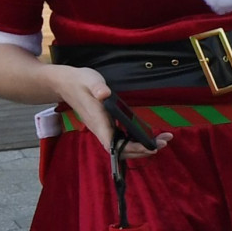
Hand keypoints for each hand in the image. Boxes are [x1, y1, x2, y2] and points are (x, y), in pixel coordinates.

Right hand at [50, 67, 169, 159]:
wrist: (68, 83)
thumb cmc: (80, 82)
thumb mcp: (90, 80)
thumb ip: (97, 87)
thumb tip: (104, 94)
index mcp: (97, 121)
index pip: (113, 143)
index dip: (130, 149)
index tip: (149, 148)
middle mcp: (101, 129)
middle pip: (121, 150)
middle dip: (143, 150)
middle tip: (164, 143)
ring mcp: (104, 129)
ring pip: (122, 147)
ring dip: (142, 148)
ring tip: (162, 141)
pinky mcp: (107, 126)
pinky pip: (122, 140)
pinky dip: (136, 142)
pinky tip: (149, 138)